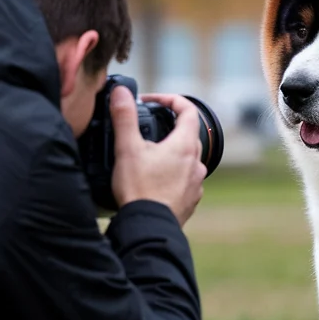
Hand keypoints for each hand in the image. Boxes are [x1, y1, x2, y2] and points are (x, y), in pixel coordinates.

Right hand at [109, 86, 205, 225]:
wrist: (149, 227)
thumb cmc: (140, 189)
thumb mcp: (127, 149)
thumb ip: (125, 117)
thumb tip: (121, 92)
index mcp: (185, 146)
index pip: (188, 110)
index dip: (171, 99)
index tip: (153, 101)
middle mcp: (197, 163)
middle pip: (188, 134)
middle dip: (169, 126)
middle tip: (148, 126)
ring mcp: (196, 182)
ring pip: (188, 158)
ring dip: (172, 152)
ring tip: (149, 155)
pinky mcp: (191, 198)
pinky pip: (185, 179)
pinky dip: (173, 173)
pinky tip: (156, 179)